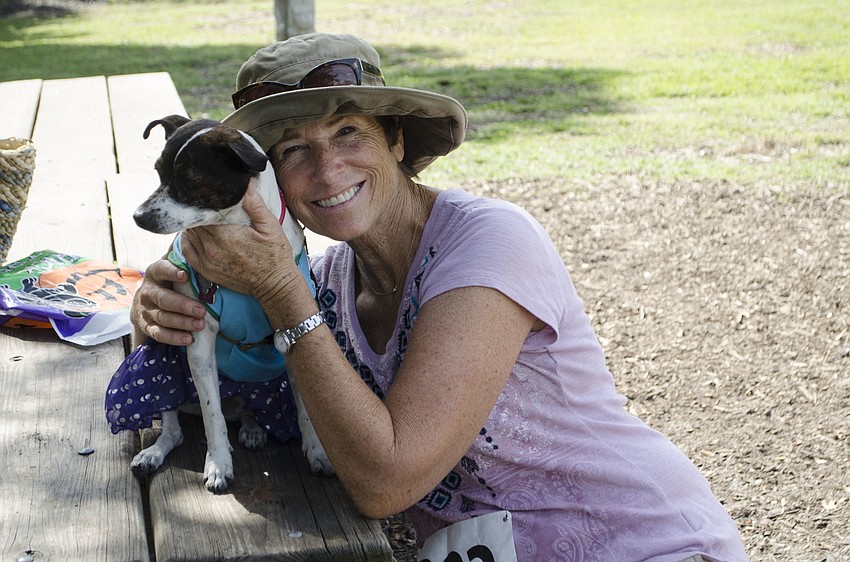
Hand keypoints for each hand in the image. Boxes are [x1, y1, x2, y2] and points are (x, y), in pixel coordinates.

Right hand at [131, 258, 205, 345]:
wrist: (145, 302)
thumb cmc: (168, 281)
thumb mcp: (173, 265)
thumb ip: (182, 254)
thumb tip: (197, 232)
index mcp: (155, 272)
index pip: (160, 269)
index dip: (171, 272)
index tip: (185, 275)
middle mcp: (148, 291)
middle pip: (164, 299)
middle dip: (183, 305)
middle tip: (201, 311)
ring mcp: (146, 310)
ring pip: (162, 317)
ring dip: (181, 323)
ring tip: (199, 325)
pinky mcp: (147, 326)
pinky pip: (159, 334)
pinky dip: (174, 338)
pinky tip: (188, 339)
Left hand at [180, 184, 297, 303]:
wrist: (274, 285)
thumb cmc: (275, 255)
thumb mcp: (270, 226)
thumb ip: (255, 204)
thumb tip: (245, 182)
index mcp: (226, 234)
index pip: (202, 210)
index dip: (202, 200)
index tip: (207, 193)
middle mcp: (212, 248)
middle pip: (193, 221)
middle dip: (197, 211)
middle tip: (204, 203)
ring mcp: (207, 261)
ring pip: (189, 234)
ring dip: (193, 224)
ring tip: (201, 216)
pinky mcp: (206, 271)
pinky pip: (186, 250)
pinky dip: (188, 239)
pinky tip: (196, 233)